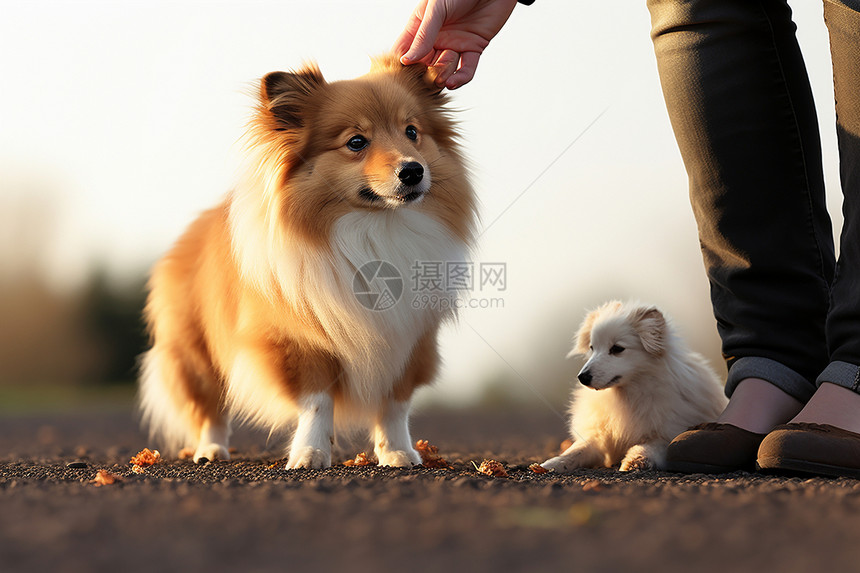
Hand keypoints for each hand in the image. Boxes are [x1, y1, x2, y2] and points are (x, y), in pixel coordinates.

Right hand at [393, 0, 518, 88]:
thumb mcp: (437, 9)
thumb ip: (424, 35)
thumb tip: (407, 60)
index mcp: (421, 26)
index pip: (405, 50)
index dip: (402, 65)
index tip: (400, 78)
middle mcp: (436, 38)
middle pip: (424, 65)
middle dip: (424, 76)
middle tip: (424, 82)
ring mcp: (455, 44)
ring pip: (445, 69)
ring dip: (443, 75)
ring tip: (441, 77)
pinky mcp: (474, 48)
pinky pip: (466, 69)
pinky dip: (460, 78)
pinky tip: (452, 83)